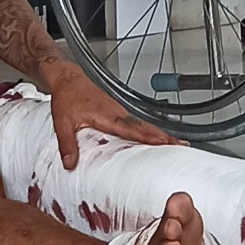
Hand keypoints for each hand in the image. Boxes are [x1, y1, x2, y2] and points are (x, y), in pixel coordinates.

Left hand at [45, 62, 175, 168]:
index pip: (132, 129)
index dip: (149, 137)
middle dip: (164, 137)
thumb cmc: (67, 97)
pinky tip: (154, 138)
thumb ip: (67, 144)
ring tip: (176, 145)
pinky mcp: (118, 112)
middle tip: (182, 146)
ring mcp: (119, 112)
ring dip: (160, 134)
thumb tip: (70, 165)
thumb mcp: (62, 122)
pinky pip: (137, 124)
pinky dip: (149, 131)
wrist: (67, 79)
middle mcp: (117, 113)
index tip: (165, 143)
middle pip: (145, 127)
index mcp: (107, 115)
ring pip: (144, 125)